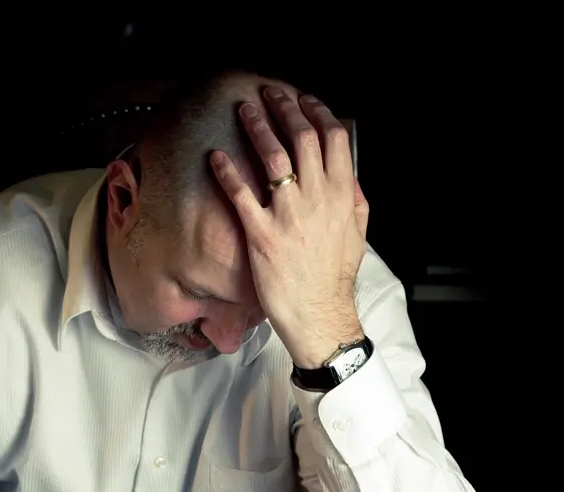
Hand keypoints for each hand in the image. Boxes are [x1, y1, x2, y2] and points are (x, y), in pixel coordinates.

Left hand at [211, 87, 368, 367]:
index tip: (305, 100)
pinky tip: (216, 156)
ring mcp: (288, 215)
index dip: (317, 113)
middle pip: (301, 138)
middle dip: (284, 108)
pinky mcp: (262, 234)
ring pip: (272, 157)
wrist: (319, 315)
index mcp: (342, 195)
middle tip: (270, 94)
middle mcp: (317, 199)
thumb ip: (355, 201)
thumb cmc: (334, 279)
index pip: (333, 139)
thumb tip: (350, 176)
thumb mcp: (357, 235)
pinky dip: (227, 171)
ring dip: (256, 126)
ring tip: (244, 109)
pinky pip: (241, 194)